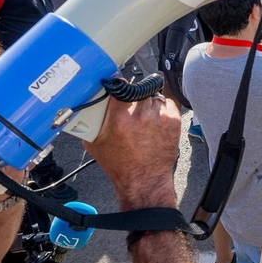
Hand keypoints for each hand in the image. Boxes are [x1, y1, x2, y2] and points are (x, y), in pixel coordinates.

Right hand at [81, 84, 183, 207]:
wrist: (143, 180)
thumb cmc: (118, 164)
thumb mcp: (93, 142)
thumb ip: (89, 120)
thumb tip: (87, 103)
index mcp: (119, 117)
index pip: (120, 84)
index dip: (119, 82)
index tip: (118, 82)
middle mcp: (140, 115)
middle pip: (138, 89)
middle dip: (135, 95)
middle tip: (132, 106)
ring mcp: (159, 117)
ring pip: (154, 95)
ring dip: (149, 102)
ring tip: (144, 117)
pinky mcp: (173, 120)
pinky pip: (167, 103)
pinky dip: (162, 108)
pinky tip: (155, 120)